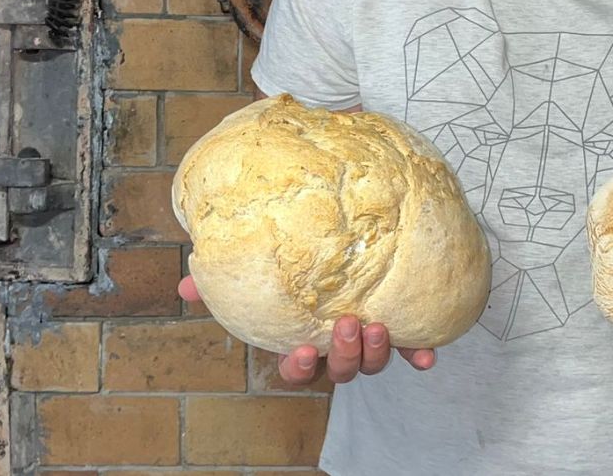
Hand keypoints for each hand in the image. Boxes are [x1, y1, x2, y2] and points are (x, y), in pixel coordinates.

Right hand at [177, 275, 435, 384]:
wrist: (355, 241)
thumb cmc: (296, 266)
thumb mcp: (261, 273)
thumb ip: (223, 281)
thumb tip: (186, 286)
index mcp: (304, 340)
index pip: (296, 369)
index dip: (299, 367)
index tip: (300, 350)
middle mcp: (337, 347)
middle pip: (340, 371)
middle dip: (344, 355)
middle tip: (348, 324)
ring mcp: (369, 341)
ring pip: (373, 363)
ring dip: (376, 353)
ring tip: (378, 325)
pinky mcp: (401, 328)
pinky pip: (413, 349)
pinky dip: (419, 354)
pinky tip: (426, 355)